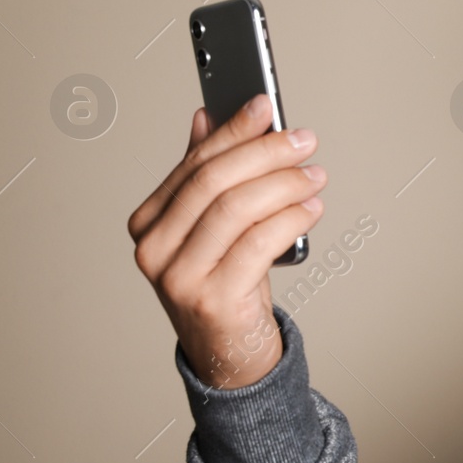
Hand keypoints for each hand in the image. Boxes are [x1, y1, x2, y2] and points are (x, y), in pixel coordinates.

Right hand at [127, 94, 326, 388]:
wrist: (230, 356)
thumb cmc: (225, 287)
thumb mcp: (211, 229)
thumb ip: (204, 178)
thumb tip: (206, 117)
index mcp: (148, 223)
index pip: (194, 163)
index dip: (233, 130)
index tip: (265, 105)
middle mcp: (153, 250)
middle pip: (214, 182)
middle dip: (264, 152)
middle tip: (302, 140)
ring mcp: (179, 277)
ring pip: (236, 209)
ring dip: (284, 184)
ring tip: (314, 175)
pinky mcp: (213, 300)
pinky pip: (258, 244)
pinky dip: (291, 219)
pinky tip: (311, 208)